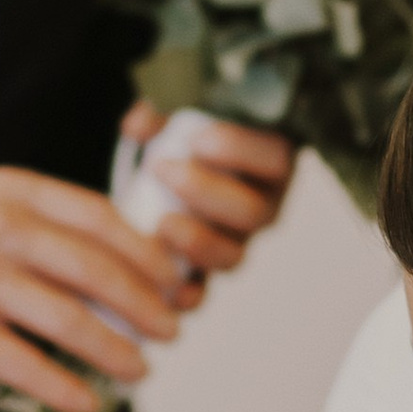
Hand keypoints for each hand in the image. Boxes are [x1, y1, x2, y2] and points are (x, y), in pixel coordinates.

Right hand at [0, 165, 194, 411]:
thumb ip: (50, 222)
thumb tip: (134, 265)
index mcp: (13, 191)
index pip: (99, 216)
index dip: (146, 251)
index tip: (172, 278)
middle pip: (94, 269)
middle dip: (143, 304)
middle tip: (169, 328)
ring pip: (68, 320)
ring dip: (115, 350)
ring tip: (140, 368)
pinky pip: (25, 365)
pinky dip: (63, 388)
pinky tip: (88, 400)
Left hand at [120, 104, 294, 284]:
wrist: (175, 182)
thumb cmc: (187, 144)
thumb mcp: (178, 122)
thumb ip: (161, 118)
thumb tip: (137, 124)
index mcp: (269, 165)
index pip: (275, 159)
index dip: (239, 150)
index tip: (197, 138)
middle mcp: (262, 209)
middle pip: (252, 212)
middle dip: (205, 192)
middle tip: (162, 168)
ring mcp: (236, 244)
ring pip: (232, 256)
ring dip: (196, 242)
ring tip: (161, 222)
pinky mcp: (205, 274)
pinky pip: (204, 293)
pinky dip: (186, 294)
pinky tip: (166, 286)